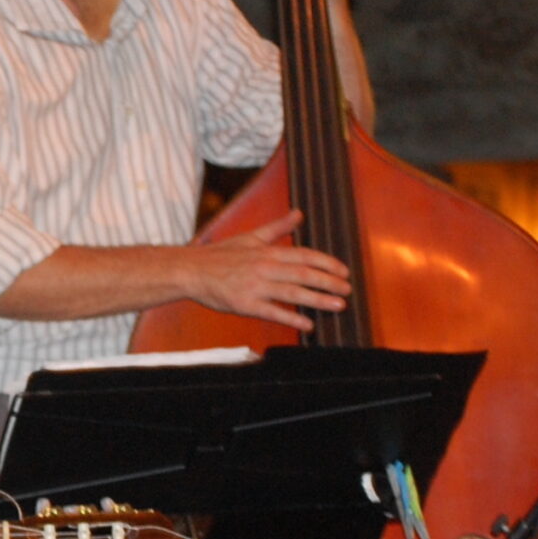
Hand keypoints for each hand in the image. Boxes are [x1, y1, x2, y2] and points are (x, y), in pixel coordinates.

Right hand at [178, 208, 349, 330]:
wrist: (190, 271)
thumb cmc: (219, 255)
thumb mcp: (250, 237)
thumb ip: (277, 227)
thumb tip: (298, 213)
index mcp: (267, 251)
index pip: (305, 255)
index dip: (327, 263)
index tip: (344, 271)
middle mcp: (264, 267)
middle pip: (304, 274)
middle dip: (330, 282)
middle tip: (348, 290)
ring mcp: (255, 287)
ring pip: (293, 293)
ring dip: (318, 300)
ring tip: (338, 306)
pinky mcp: (244, 305)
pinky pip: (272, 312)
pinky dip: (292, 318)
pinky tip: (308, 325)